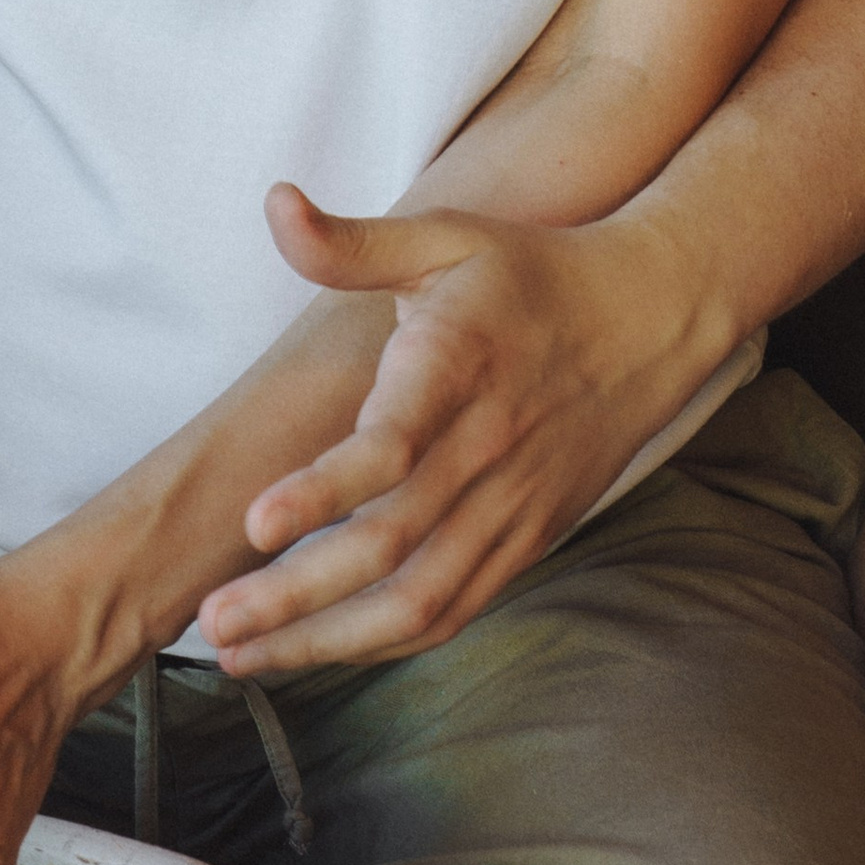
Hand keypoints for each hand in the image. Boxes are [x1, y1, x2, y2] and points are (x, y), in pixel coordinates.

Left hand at [195, 184, 719, 673]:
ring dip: (329, 638)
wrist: (649, 321)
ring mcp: (511, 507)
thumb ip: (353, 242)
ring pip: (420, 599)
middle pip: (391, 547)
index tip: (255, 524)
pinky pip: (453, 610)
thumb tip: (275, 205)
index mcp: (458, 370)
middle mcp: (486, 451)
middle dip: (297, 596)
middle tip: (215, 622)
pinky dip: (385, 641)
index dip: (324, 489)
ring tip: (243, 658)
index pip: (392, 445)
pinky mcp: (526, 540)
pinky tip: (318, 650)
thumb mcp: (446, 237)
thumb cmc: (530, 275)